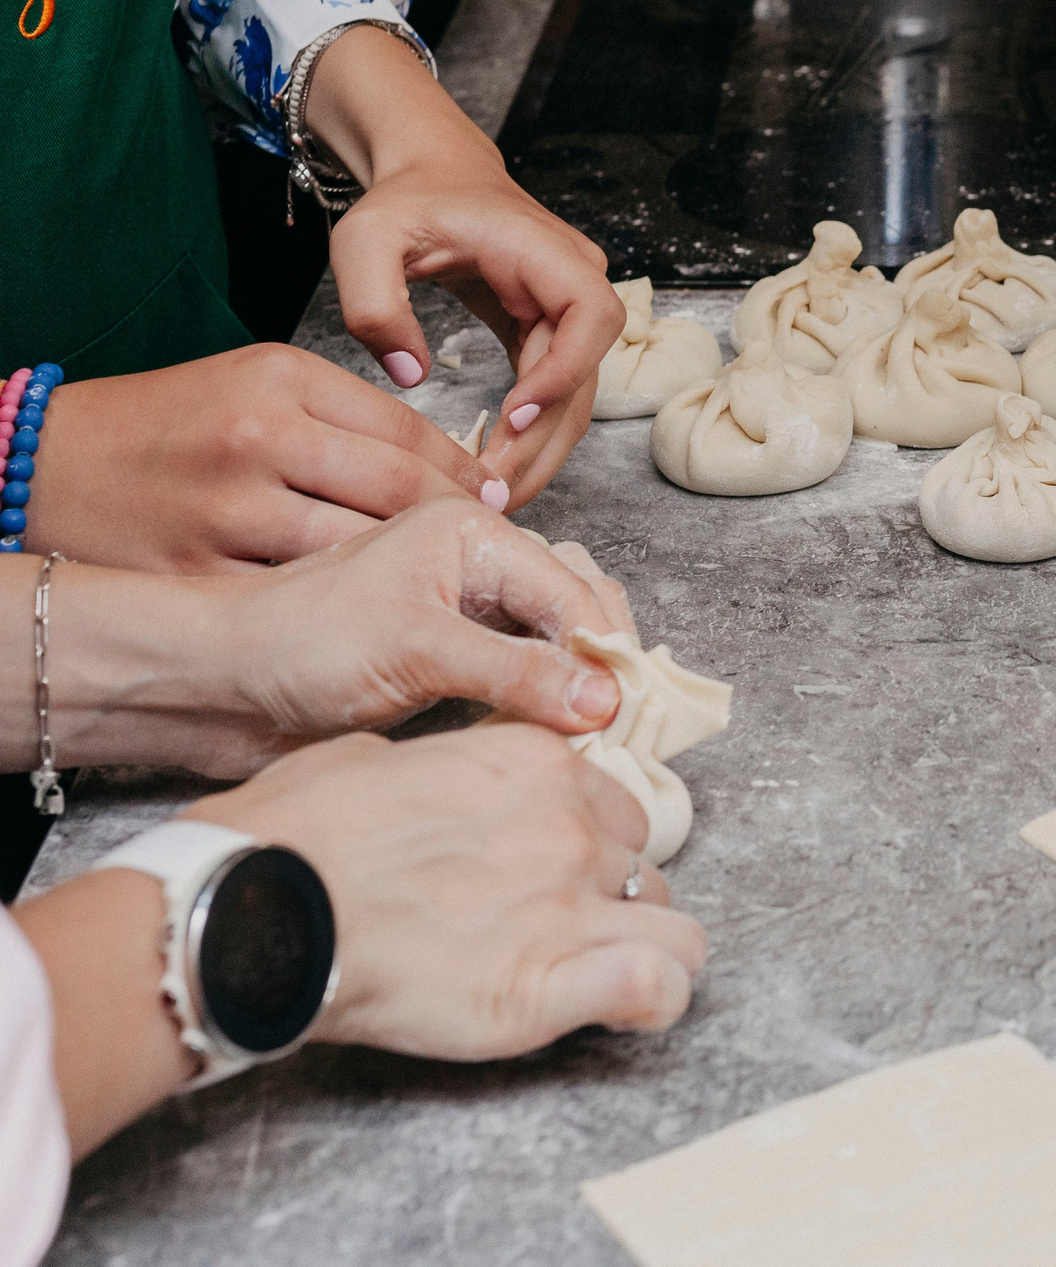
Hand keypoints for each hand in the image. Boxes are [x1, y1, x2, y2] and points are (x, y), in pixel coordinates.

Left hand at [7, 500, 641, 779]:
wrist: (217, 685)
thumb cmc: (300, 644)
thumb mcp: (418, 649)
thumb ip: (518, 672)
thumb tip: (607, 701)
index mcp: (474, 532)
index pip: (575, 591)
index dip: (604, 653)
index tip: (623, 717)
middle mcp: (479, 565)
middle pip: (577, 612)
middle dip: (600, 667)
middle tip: (612, 730)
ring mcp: (466, 615)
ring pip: (555, 649)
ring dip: (575, 691)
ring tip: (588, 738)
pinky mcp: (451, 662)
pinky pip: (523, 680)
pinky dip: (544, 709)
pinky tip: (551, 740)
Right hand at [25, 345, 502, 572]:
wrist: (46, 464)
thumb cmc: (167, 424)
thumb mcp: (257, 383)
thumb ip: (347, 413)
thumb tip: (448, 457)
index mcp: (279, 382)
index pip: (409, 432)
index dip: (465, 472)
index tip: (494, 496)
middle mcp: (257, 440)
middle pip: (397, 493)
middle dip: (456, 526)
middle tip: (487, 547)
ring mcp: (226, 511)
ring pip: (358, 550)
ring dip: (410, 572)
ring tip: (439, 580)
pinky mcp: (199, 573)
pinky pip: (299, 596)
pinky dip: (343, 606)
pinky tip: (368, 609)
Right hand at [187, 727, 706, 1059]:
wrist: (252, 911)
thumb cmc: (290, 836)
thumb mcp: (370, 760)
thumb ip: (436, 769)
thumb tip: (428, 782)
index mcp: (536, 765)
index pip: (613, 802)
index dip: (589, 840)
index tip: (556, 868)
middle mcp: (570, 828)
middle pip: (643, 866)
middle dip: (612, 898)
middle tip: (559, 929)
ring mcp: (570, 905)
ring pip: (677, 927)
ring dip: (648, 948)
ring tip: (602, 974)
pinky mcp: (552, 986)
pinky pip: (657, 987)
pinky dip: (653, 1000)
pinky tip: (627, 1007)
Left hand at [306, 27, 620, 505]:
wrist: (432, 174)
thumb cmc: (405, 201)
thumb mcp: (366, 239)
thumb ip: (375, 302)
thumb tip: (410, 375)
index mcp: (543, 249)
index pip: (590, 315)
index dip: (564, 371)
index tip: (516, 416)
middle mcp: (573, 280)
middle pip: (588, 373)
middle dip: (546, 437)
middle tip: (496, 489)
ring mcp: (567, 310)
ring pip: (576, 394)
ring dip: (542, 448)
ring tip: (495, 494)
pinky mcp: (550, 333)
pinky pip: (553, 393)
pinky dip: (530, 434)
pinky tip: (496, 467)